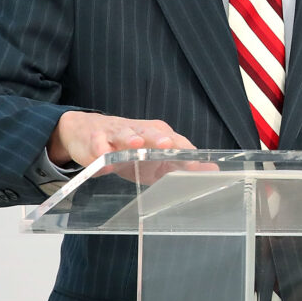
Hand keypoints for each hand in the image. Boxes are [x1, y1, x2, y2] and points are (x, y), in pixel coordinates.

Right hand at [48, 110, 195, 168]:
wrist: (89, 132)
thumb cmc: (128, 150)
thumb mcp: (154, 160)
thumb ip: (180, 164)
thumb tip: (213, 170)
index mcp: (159, 135)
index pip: (176, 142)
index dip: (184, 153)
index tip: (195, 164)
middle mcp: (141, 130)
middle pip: (152, 133)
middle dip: (159, 138)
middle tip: (166, 144)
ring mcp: (118, 132)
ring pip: (125, 134)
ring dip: (131, 139)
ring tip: (135, 145)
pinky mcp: (96, 138)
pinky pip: (98, 145)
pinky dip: (100, 152)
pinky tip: (102, 159)